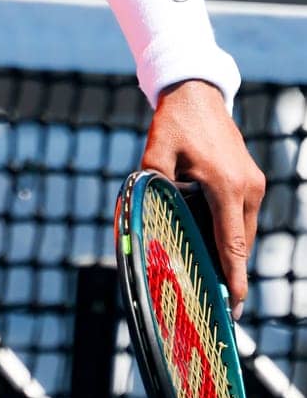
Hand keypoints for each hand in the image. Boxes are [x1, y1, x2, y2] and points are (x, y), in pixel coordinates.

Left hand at [140, 79, 265, 318]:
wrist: (196, 92)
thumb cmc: (175, 122)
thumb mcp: (156, 153)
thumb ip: (152, 185)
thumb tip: (143, 216)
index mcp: (226, 186)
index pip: (233, 244)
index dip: (234, 278)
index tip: (235, 305)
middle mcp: (246, 187)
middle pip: (241, 243)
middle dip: (230, 270)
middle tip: (215, 297)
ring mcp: (252, 182)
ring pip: (243, 229)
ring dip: (230, 249)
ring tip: (211, 272)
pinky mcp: (250, 177)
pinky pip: (243, 214)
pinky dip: (231, 229)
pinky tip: (212, 238)